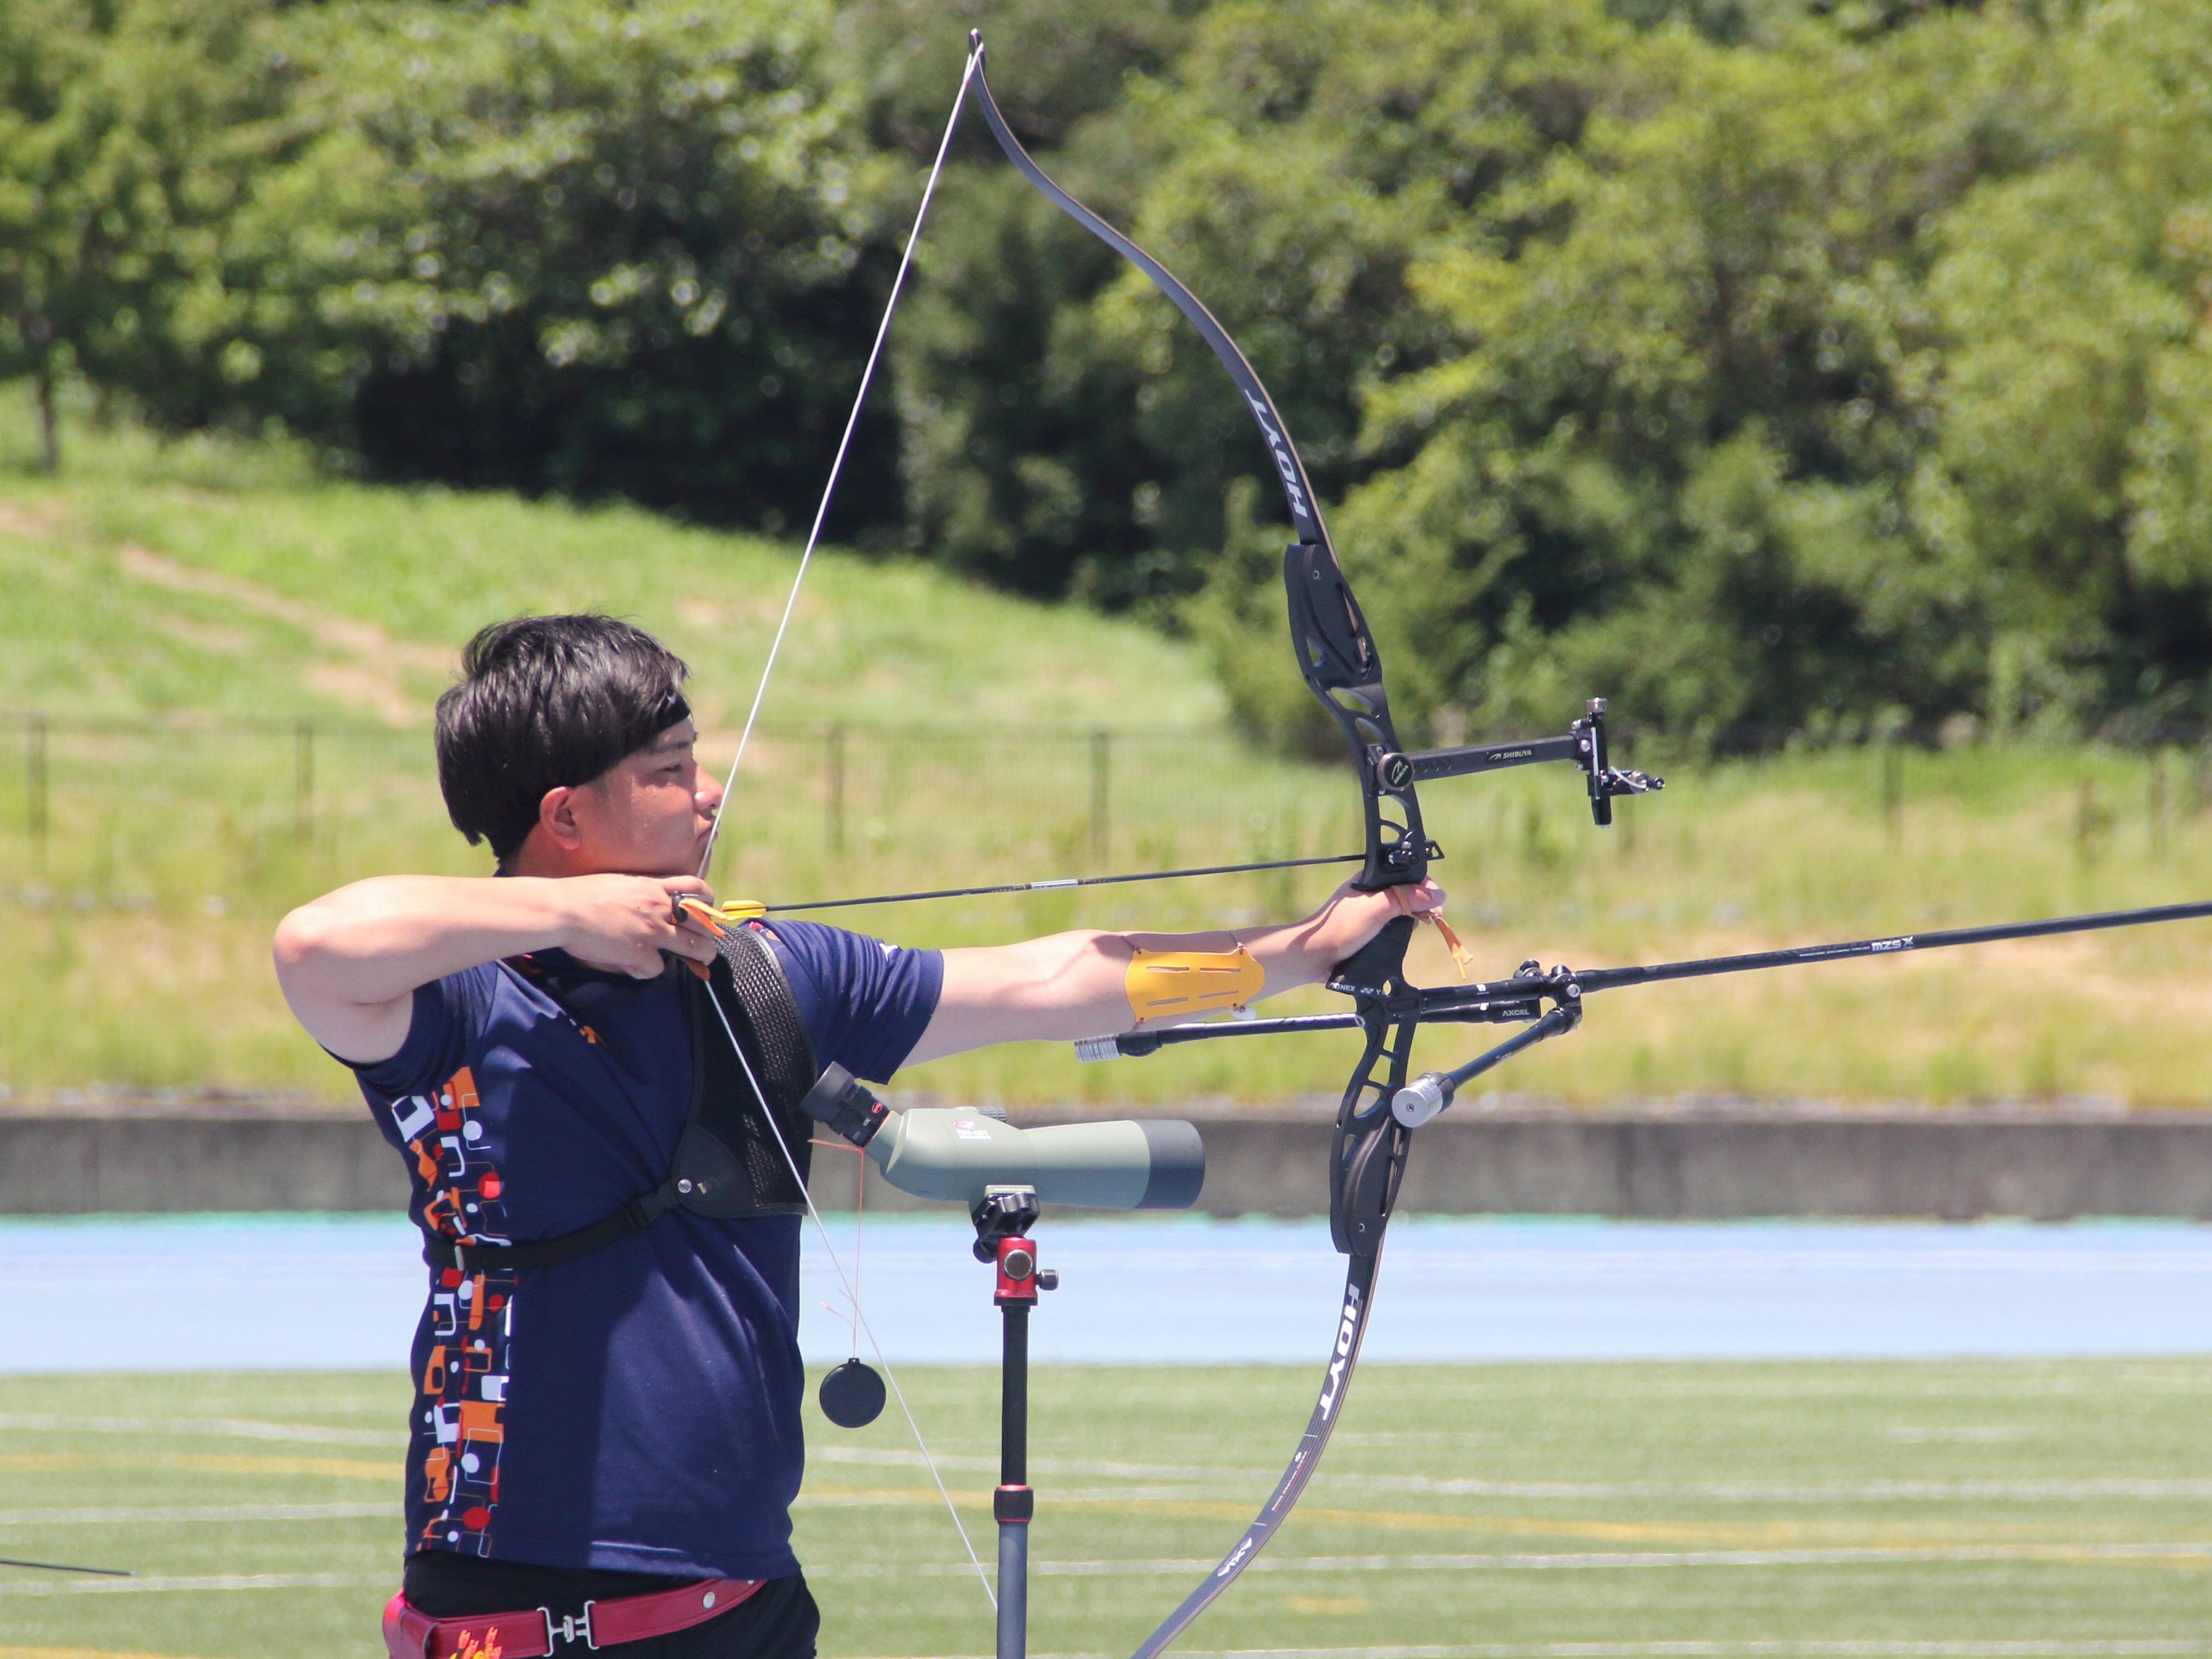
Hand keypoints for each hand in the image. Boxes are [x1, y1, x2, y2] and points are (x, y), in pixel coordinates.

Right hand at [557, 874, 719, 978]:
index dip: (706, 899)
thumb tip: (644, 906)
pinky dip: (646, 971)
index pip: (694, 885)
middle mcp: (659, 907)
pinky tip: (634, 967)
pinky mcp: (642, 953)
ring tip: (702, 963)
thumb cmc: (581, 894)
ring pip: (694, 947)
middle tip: (709, 943)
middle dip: (710, 934)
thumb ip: (638, 894)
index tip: (706, 909)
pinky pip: (657, 968)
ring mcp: (653, 931)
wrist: (563, 909)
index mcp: (653, 887)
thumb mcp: (618, 884)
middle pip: (702, 921)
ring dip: (701, 956)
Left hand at [1305, 877, 1447, 966]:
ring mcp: (1370, 912)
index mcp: (1371, 879)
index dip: (1424, 885)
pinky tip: (1408, 933)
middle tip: (1434, 916)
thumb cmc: (1344, 926)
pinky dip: (1404, 927)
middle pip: (1406, 891)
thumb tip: (1439, 895)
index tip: (1436, 901)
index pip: (1406, 874)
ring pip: (1402, 909)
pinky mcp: (1370, 930)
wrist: (1316, 954)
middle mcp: (1372, 893)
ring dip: (1415, 915)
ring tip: (1422, 923)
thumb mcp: (1379, 906)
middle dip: (1423, 901)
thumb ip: (1408, 897)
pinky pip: (1394, 924)